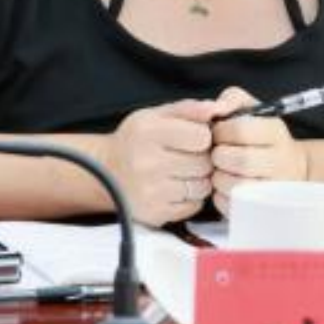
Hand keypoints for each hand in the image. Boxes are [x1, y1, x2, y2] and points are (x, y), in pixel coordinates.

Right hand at [103, 99, 220, 225]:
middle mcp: (146, 163)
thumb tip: (218, 109)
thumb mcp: (156, 115)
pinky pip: (194, 206)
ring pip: (203, 187)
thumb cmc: (136, 140)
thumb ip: (189, 109)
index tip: (193, 137)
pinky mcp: (154, 214)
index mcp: (148, 132)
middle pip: (204, 163)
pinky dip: (191, 197)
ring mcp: (149, 192)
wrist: (105, 171)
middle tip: (188, 156)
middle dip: (202, 158)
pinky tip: (175, 187)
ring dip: (199, 179)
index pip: (201, 137)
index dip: (203, 136)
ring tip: (183, 171)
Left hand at [209, 86, 309, 216]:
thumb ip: (231, 98)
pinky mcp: (262, 209)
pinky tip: (224, 186)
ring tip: (219, 170)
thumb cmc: (261, 136)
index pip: (241, 130)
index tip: (218, 133)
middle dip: (218, 156)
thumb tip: (215, 107)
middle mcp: (280, 161)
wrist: (291, 168)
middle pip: (240, 160)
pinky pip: (232, 206)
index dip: (221, 131)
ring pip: (235, 186)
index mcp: (276, 132)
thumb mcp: (251, 109)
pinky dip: (220, 196)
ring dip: (217, 178)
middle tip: (216, 154)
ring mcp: (274, 189)